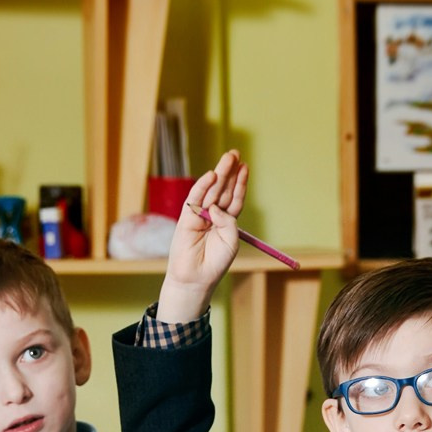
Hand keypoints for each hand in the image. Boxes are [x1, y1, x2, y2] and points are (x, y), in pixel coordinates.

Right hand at [156, 151, 248, 322]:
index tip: (245, 167)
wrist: (196, 278)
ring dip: (219, 173)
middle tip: (235, 153)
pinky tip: (211, 175)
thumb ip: (228, 222)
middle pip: (222, 189)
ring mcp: (199, 215)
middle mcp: (213, 214)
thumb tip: (215, 207)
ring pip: (211, 190)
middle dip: (229, 171)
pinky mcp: (186, 218)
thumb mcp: (231, 241)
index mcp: (226, 220)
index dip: (239, 182)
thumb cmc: (215, 262)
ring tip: (228, 158)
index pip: (234, 197)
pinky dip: (202, 187)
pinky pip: (195, 199)